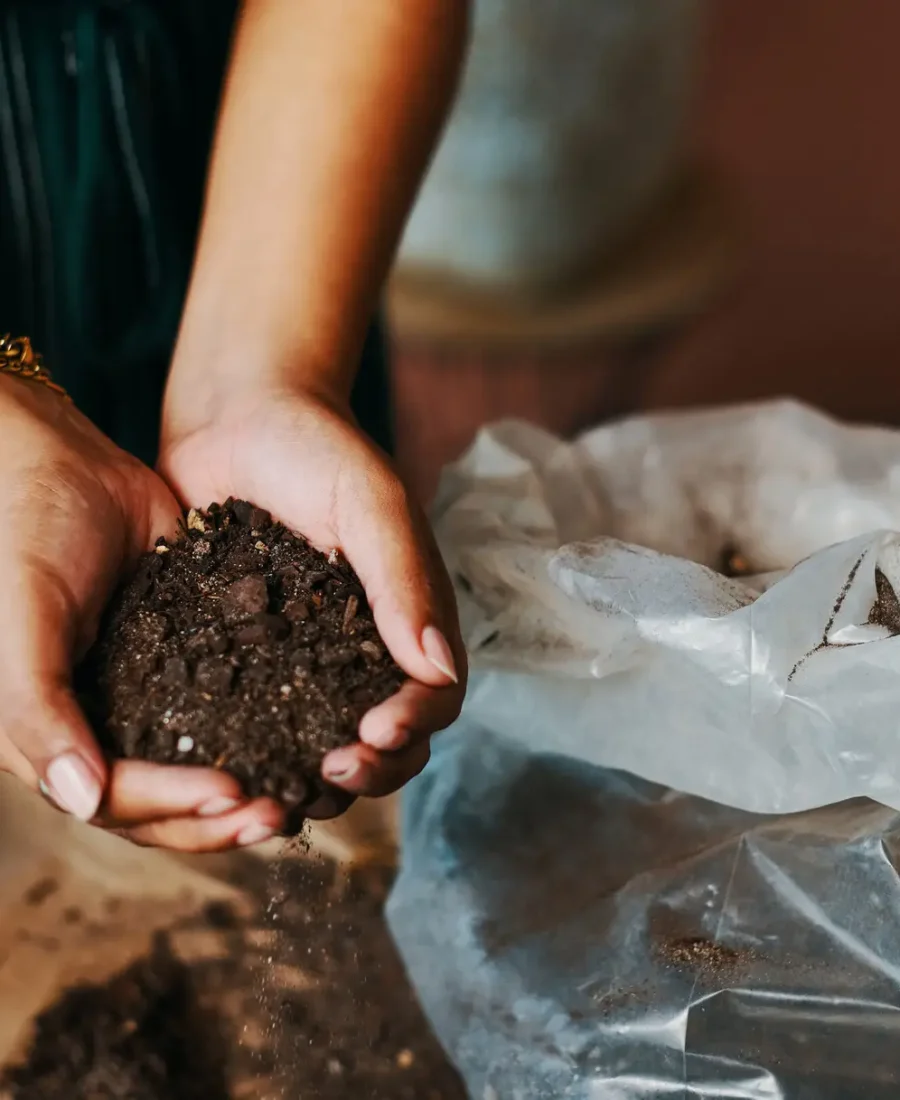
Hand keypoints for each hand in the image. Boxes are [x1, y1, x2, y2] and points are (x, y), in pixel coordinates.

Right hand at [0, 377, 283, 849]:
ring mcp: (142, 693)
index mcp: (49, 732)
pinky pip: (221, 706)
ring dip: (243, 786)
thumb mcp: (24, 617)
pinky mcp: (184, 655)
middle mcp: (96, 724)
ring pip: (196, 764)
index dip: (169, 806)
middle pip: (159, 803)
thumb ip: (37, 706)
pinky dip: (255, 728)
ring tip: (295, 792)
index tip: (231, 793)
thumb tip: (81, 801)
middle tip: (280, 813)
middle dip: (217, 818)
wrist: (61, 459)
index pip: (111, 799)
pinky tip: (301, 732)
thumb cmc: (23, 530)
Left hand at [159, 385, 465, 819]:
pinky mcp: (247, 659)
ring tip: (282, 792)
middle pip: (387, 741)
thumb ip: (404, 578)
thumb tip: (439, 669)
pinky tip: (228, 767)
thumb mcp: (371, 502)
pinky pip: (259, 721)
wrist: (235, 418)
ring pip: (324, 746)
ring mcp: (304, 662)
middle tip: (329, 772)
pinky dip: (255, 755)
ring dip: (314, 780)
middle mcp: (363, 653)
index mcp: (408, 620)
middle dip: (369, 769)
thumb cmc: (316, 448)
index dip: (413, 727)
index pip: (433, 697)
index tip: (375, 732)